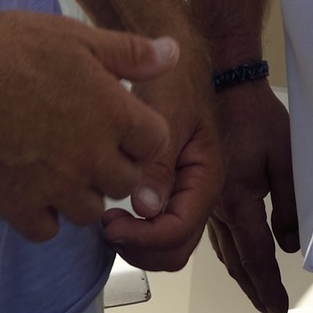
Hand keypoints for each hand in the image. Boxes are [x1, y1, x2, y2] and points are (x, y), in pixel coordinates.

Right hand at [0, 8, 175, 243]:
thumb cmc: (10, 48)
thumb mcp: (76, 38)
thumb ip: (130, 52)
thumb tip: (173, 54)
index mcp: (111, 112)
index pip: (156, 141)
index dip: (141, 132)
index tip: (120, 123)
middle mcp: (90, 156)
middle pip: (128, 183)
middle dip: (116, 166)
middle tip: (90, 145)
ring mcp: (55, 186)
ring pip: (90, 211)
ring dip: (83, 193)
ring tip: (60, 165)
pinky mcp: (18, 207)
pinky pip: (47, 230)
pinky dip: (44, 215)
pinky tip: (32, 187)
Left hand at [102, 39, 222, 272]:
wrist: (176, 63)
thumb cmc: (174, 81)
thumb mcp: (167, 115)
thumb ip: (159, 163)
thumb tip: (146, 209)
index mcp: (206, 177)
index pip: (179, 229)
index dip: (144, 237)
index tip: (110, 224)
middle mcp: (199, 193)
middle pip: (175, 249)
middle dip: (140, 248)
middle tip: (107, 225)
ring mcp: (186, 195)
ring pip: (167, 246)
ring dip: (137, 244)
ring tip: (108, 220)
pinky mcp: (170, 191)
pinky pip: (158, 229)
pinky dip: (137, 233)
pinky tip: (114, 212)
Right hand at [204, 80, 299, 312]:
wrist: (219, 80)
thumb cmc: (252, 113)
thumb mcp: (284, 154)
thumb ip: (290, 203)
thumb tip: (290, 242)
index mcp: (236, 201)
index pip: (256, 258)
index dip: (268, 288)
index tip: (277, 311)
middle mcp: (214, 207)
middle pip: (235, 261)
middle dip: (254, 289)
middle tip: (268, 310)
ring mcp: (202, 198)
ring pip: (220, 249)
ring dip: (239, 273)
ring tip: (255, 290)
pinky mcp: (197, 187)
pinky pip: (210, 230)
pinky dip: (225, 250)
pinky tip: (231, 253)